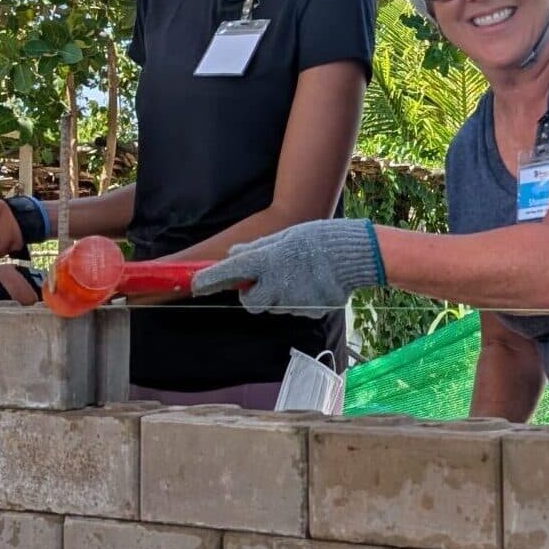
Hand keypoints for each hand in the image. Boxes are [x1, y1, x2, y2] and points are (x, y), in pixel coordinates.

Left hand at [192, 220, 384, 316]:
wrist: (353, 255)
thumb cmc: (317, 239)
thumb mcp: (283, 237)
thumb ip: (256, 249)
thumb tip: (234, 255)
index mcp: (266, 262)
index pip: (229, 274)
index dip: (209, 281)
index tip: (195, 285)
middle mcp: (275, 285)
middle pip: (250, 302)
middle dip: (252, 293)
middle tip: (263, 280)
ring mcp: (291, 302)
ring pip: (273, 305)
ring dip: (276, 295)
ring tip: (297, 275)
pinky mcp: (307, 312)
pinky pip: (292, 308)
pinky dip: (296, 299)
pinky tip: (310, 284)